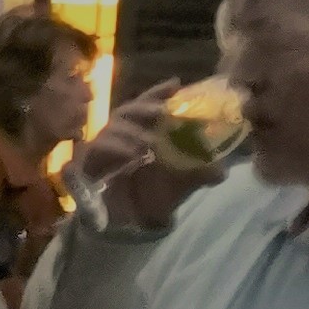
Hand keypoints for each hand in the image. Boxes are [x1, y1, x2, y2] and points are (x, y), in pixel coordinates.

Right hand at [68, 84, 224, 233]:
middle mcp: (119, 134)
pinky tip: (134, 155)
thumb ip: (199, 174)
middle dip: (145, 107)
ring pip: (113, 128)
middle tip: (163, 111)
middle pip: (127, 110)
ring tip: (151, 143)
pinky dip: (117, 149)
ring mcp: (101, 148)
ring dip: (133, 132)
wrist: (129, 224)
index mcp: (141, 131)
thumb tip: (221, 172)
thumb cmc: (152, 195)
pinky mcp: (87, 163)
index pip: (148, 105)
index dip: (159, 93)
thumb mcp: (180, 184)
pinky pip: (98, 149)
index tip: (176, 84)